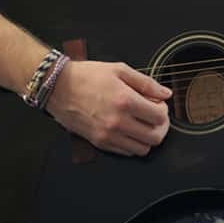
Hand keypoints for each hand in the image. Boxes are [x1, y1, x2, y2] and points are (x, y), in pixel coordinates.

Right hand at [45, 61, 172, 156]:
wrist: (58, 87)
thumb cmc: (87, 76)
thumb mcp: (120, 70)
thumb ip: (146, 83)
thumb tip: (166, 93)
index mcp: (125, 101)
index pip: (159, 117)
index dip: (164, 111)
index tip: (158, 104)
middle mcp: (118, 122)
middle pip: (155, 137)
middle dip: (161, 127)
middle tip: (156, 117)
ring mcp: (108, 135)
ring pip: (142, 149)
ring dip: (148, 137)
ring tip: (143, 124)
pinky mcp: (99, 143)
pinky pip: (125, 152)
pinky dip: (133, 144)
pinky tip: (129, 130)